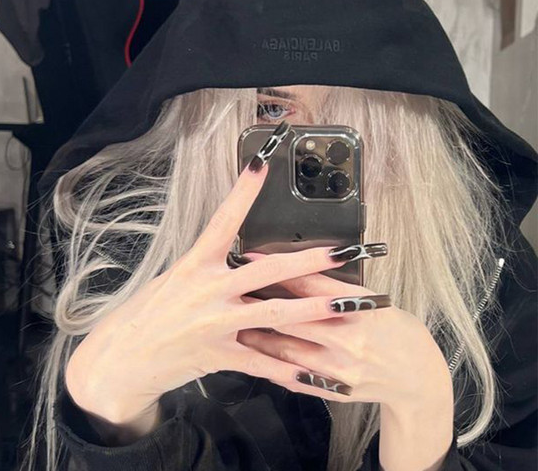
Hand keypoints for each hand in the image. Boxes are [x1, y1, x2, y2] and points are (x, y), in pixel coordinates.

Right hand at [64, 124, 382, 425]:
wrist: (121, 358)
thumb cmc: (145, 313)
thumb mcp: (173, 279)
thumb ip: (209, 270)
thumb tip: (240, 259)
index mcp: (195, 264)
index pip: (224, 220)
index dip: (244, 191)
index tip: (263, 163)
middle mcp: (208, 290)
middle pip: (267, 272)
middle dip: (309, 261)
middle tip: (344, 251)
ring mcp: (215, 324)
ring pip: (274, 316)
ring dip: (315, 311)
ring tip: (348, 307)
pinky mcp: (218, 355)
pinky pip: (261, 364)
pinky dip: (289, 371)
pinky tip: (314, 375)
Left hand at [236, 252, 453, 413]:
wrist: (419, 378)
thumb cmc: (397, 331)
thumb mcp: (372, 300)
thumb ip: (336, 289)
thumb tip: (298, 268)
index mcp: (360, 310)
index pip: (310, 284)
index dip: (277, 269)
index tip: (251, 258)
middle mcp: (349, 340)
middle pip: (292, 318)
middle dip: (258, 303)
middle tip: (231, 291)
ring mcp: (341, 370)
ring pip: (287, 352)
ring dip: (257, 338)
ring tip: (232, 326)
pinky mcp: (336, 391)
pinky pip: (297, 381)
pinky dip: (274, 369)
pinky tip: (255, 360)